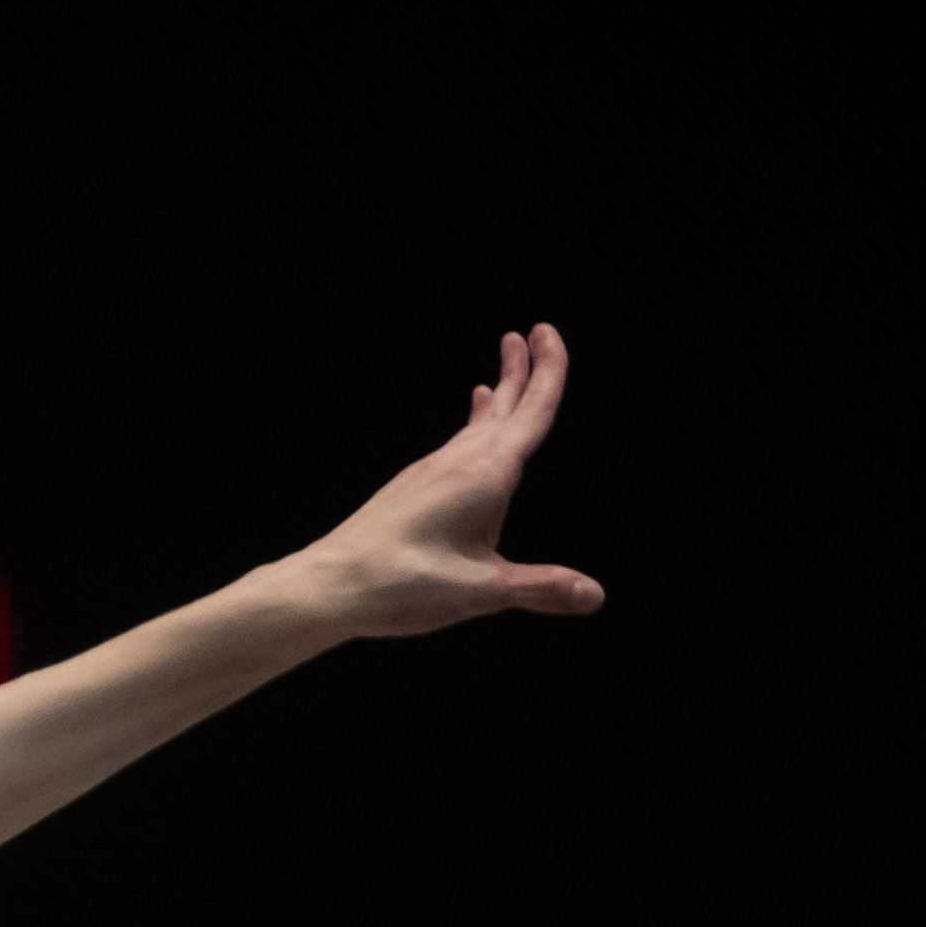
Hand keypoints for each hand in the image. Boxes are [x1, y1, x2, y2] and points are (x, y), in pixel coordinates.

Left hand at [287, 326, 604, 639]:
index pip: (530, 413)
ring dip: (496, 400)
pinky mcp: (412, 489)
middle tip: (533, 332)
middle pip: (502, 407)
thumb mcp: (479, 591)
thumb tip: (596, 595)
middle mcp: (459, 462)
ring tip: (500, 380)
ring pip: (475, 426)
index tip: (548, 331)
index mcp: (486, 475)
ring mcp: (431, 472)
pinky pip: (454, 447)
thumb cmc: (402, 585)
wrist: (329, 586)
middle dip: (522, 371)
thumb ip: (540, 588)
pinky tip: (467, 439)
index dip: (548, 372)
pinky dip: (471, 429)